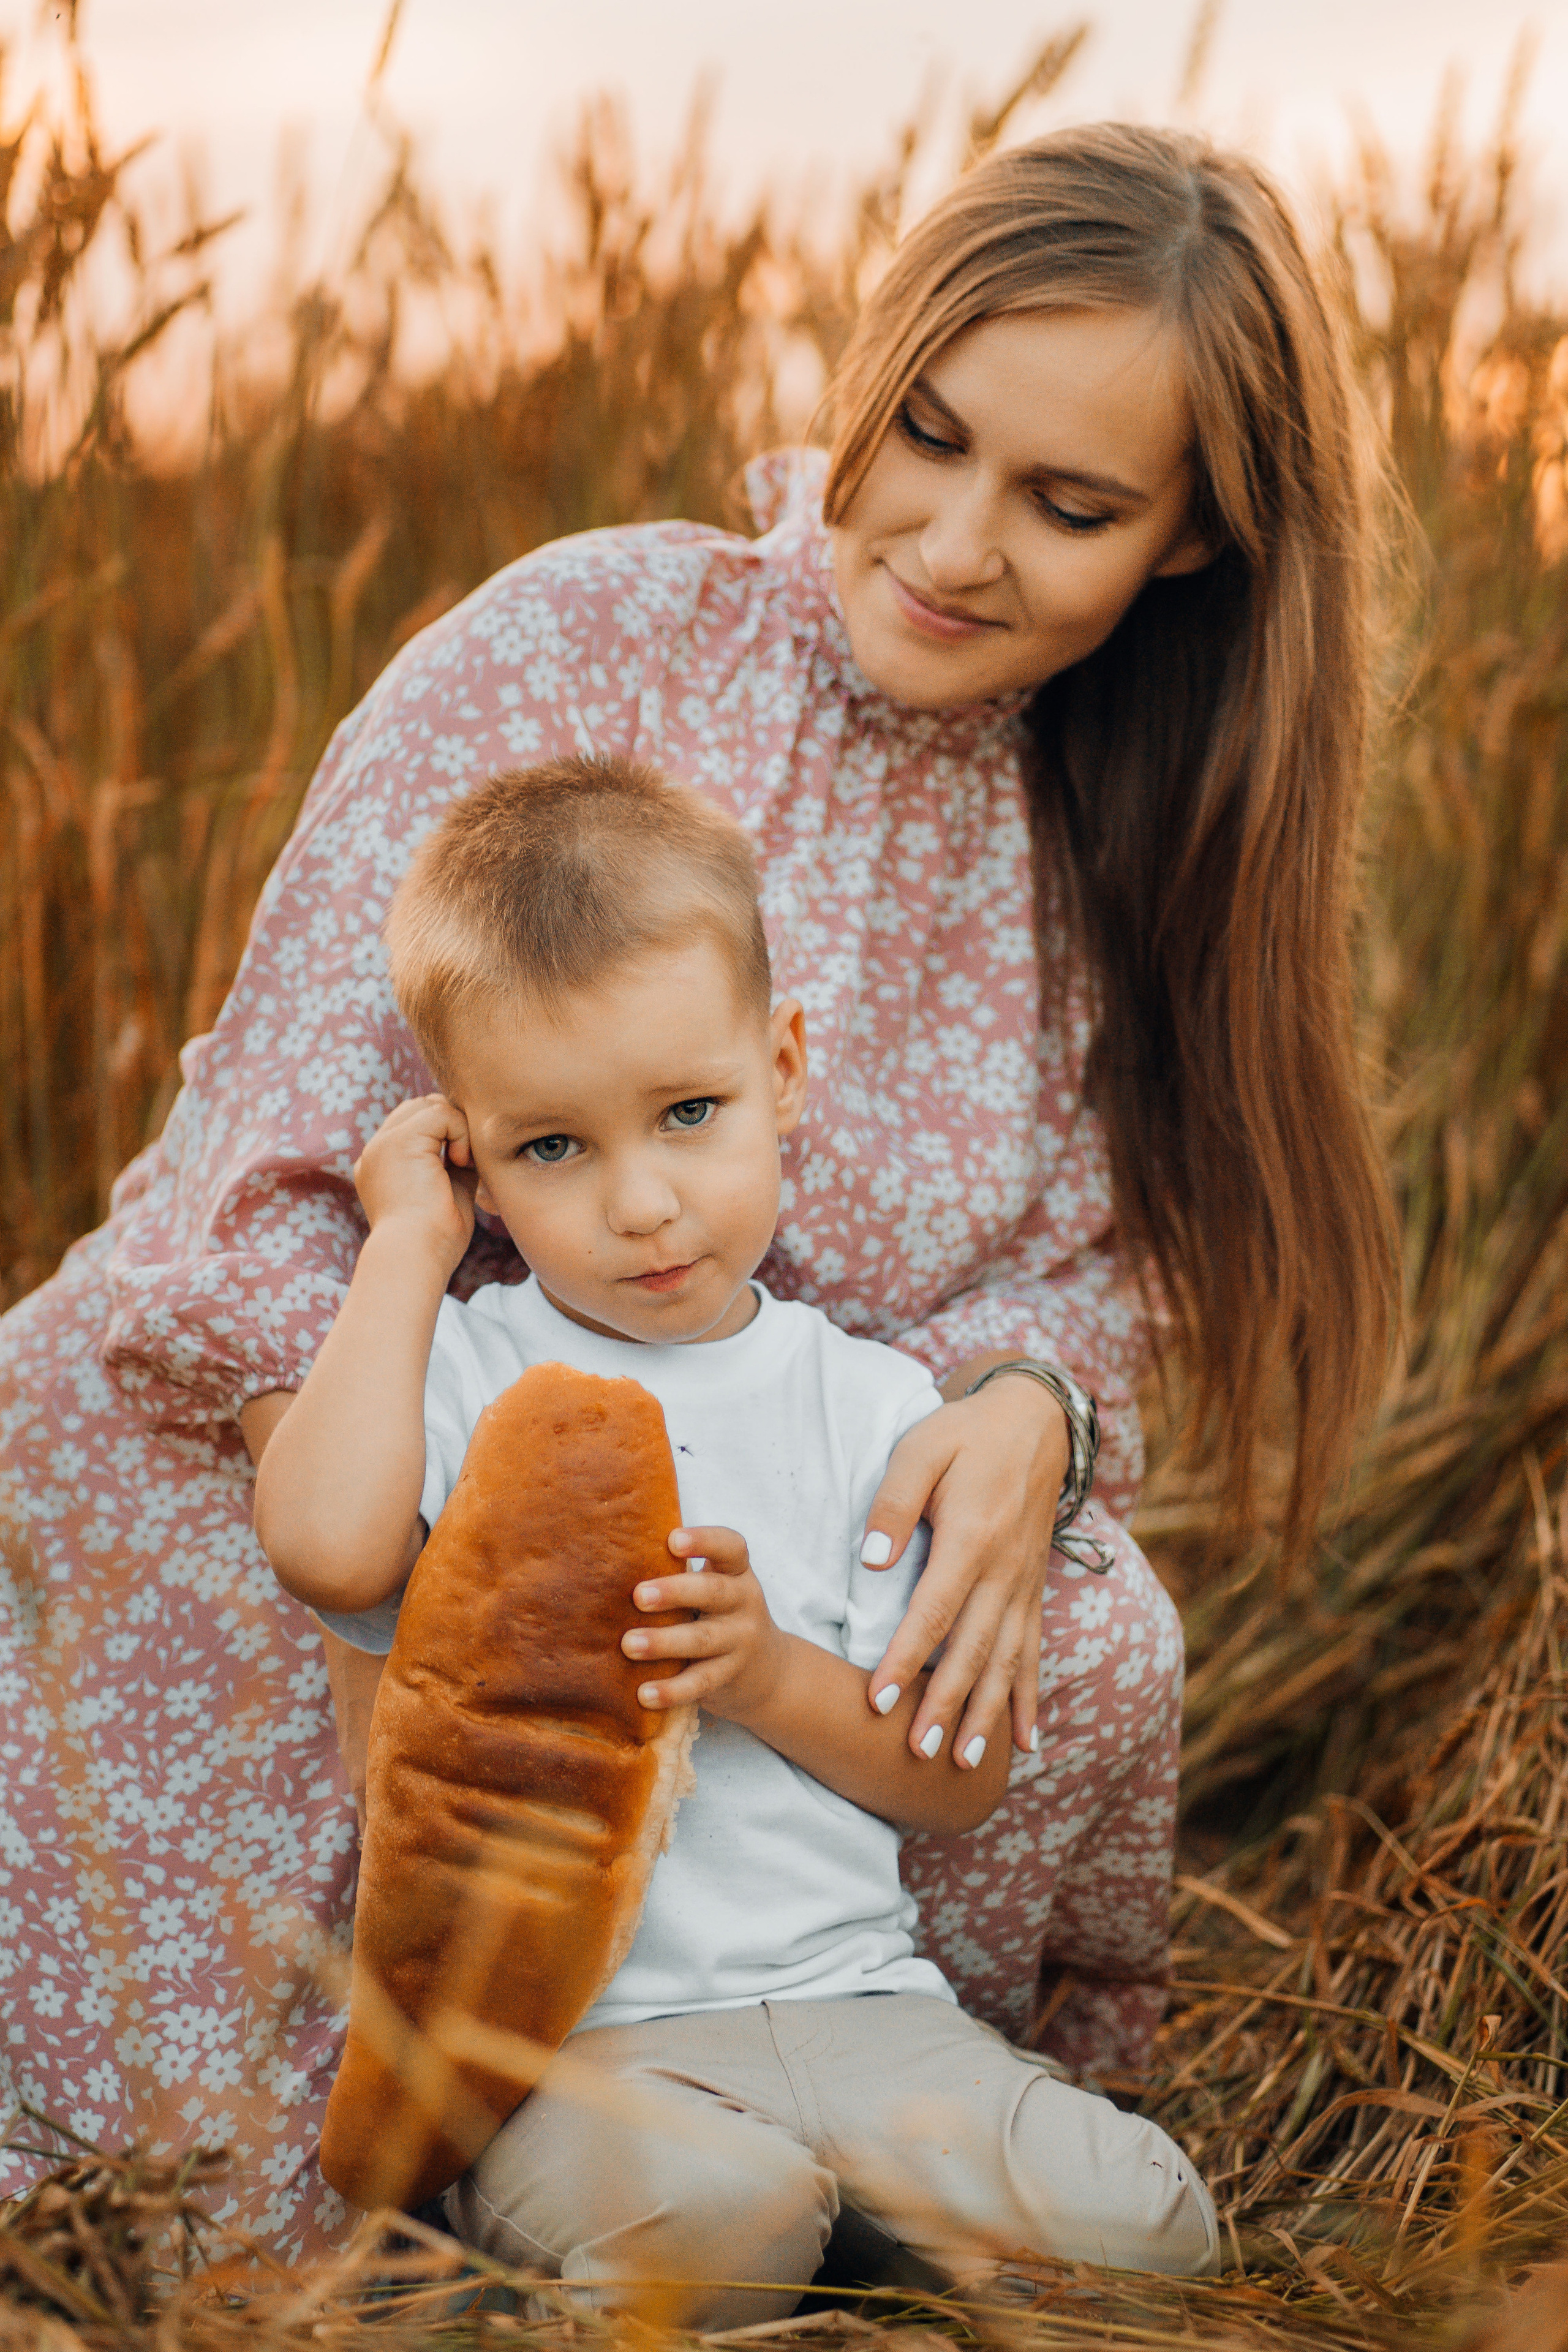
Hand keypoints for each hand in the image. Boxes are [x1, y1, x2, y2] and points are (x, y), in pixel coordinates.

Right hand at [353, 1094, 477, 1277]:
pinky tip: (460, 1163)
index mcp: (381, 1168)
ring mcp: (383, 1144)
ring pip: (429, 1106)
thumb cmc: (434, 1242)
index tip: (463, 1165)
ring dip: (456, 1128)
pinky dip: (460, 1132)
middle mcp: (376, 1152)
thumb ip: (453, 1167)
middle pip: (419, 1108)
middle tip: (466, 1161)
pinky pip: (440, 1113)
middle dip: (451, 1125)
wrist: (413, 1258)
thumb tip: (472, 1148)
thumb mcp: (446, 1195)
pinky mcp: (399, 1141)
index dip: (445, 1134)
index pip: (413, 1126)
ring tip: (462, 1164)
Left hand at [621, 1525, 786, 1720]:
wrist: (768, 1671)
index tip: (672, 1540)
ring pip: (702, 1640)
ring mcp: (740, 1641)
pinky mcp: (730, 1676)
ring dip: (663, 1642)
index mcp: (737, 1573)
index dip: (704, 1540)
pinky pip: (700, 1682)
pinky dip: (671, 1690)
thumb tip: (615, 1562)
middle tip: (638, 1595)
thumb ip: (682, 1575)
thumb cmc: (720, 1616)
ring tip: (629, 1644)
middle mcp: (744, 1603)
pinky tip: (643, 1693)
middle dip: (675, 1592)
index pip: (730, 1547)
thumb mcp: (716, 1588)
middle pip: (713, 1592)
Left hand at [860, 1366, 1069, 1765]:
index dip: (906, 1659)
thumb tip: (872, 1562)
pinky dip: (1028, 1699)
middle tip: (916, 1753)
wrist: (1034, 1422)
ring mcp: (1024, 1585)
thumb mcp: (921, 1449)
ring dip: (984, 1715)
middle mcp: (1005, 1571)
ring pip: (1005, 1662)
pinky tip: (1023, 1743)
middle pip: (972, 1650)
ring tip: (961, 1761)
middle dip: (944, 1706)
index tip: (878, 1700)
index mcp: (972, 1539)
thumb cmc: (965, 1435)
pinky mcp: (1034, 1590)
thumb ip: (895, 1505)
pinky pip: (1033, 1653)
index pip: (934, 1612)